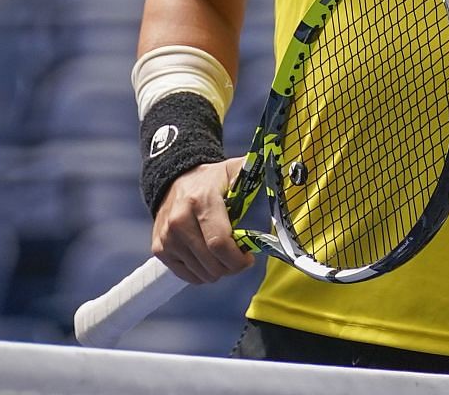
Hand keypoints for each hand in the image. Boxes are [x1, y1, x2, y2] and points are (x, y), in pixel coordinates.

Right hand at [152, 156, 251, 283]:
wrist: (175, 180)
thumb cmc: (213, 180)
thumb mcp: (237, 171)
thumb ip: (259, 177)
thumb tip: (289, 180)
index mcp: (201, 202)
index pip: (220, 243)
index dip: (238, 258)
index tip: (249, 256)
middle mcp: (179, 221)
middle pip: (212, 264)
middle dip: (232, 266)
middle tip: (240, 256)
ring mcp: (167, 238)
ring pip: (202, 274)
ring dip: (218, 269)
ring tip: (223, 252)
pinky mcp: (160, 249)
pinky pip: (188, 276)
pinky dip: (203, 272)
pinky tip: (208, 255)